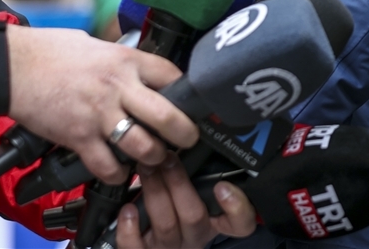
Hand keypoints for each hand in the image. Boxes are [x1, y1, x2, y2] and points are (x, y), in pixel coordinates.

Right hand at [5, 25, 199, 183]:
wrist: (14, 66)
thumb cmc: (54, 52)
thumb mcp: (101, 46)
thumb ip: (125, 62)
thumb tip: (144, 72)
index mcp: (127, 61)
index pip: (173, 76)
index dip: (189, 93)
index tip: (196, 104)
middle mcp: (119, 87)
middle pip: (168, 116)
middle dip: (186, 133)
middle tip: (190, 139)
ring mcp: (99, 113)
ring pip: (143, 145)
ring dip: (155, 157)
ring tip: (157, 157)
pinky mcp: (78, 136)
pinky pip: (107, 164)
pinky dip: (118, 173)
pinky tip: (121, 171)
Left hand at [115, 154, 256, 248]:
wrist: (151, 237)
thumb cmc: (175, 201)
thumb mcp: (195, 186)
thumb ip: (200, 169)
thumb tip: (192, 130)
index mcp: (216, 220)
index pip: (241, 222)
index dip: (237, 207)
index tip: (223, 186)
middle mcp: (197, 235)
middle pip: (194, 215)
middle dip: (178, 183)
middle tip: (166, 157)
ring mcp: (172, 246)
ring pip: (166, 224)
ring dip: (155, 192)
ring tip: (145, 168)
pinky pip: (137, 247)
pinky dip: (130, 228)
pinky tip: (127, 209)